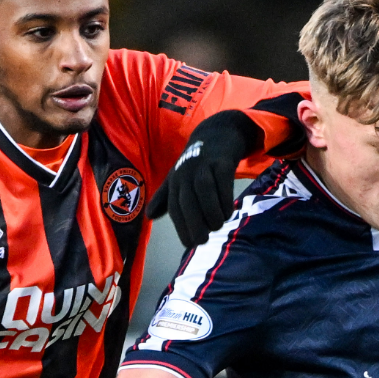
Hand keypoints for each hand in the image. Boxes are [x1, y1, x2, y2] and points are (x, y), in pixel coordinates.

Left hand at [148, 110, 261, 246]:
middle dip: (194, 223)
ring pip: (204, 190)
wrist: (217, 133)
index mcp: (175, 181)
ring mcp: (204, 165)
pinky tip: (229, 211)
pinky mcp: (222, 161)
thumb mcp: (178, 177)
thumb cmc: (196, 162)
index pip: (174, 207)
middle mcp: (186, 173)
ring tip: (218, 226)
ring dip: (211, 211)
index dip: (180, 226)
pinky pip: (223, 181)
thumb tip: (149, 216)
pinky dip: (225, 198)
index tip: (189, 244)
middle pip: (187, 200)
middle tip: (203, 241)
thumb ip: (165, 198)